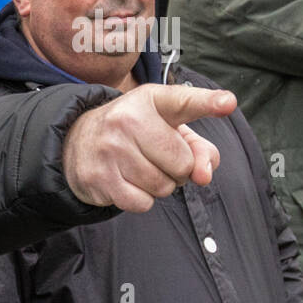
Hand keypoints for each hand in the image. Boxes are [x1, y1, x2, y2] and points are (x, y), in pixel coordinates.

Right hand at [62, 84, 236, 212]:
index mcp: (149, 100)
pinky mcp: (98, 177)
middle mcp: (126, 120)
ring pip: (163, 187)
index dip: (209, 102)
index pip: (184, 101)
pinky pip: (142, 203)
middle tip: (157, 158)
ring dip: (159, 185)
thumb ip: (199, 147)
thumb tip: (204, 174)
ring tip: (140, 168)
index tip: (227, 103)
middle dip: (178, 169)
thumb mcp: (166, 127)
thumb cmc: (134, 133)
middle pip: (182, 164)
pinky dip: (140, 199)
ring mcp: (110, 150)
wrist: (76, 142)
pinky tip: (126, 182)